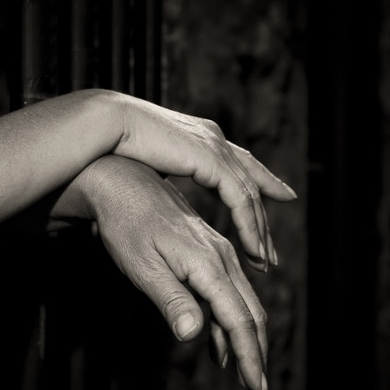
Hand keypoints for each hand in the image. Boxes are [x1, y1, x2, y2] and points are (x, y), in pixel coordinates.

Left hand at [54, 155, 269, 389]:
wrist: (125, 183)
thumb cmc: (128, 226)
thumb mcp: (144, 267)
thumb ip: (172, 300)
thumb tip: (193, 334)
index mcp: (209, 265)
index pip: (238, 319)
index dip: (249, 356)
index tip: (257, 388)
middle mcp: (222, 259)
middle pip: (250, 313)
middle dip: (255, 353)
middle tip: (257, 389)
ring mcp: (218, 255)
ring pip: (242, 303)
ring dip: (245, 340)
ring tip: (243, 374)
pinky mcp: (209, 253)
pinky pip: (227, 293)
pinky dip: (228, 323)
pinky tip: (218, 345)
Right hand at [110, 93, 296, 270]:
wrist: (105, 127)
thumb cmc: (114, 147)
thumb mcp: (151, 159)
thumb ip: (170, 168)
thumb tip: (168, 186)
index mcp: (201, 136)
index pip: (242, 163)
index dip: (263, 181)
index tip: (283, 199)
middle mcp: (214, 138)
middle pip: (252, 181)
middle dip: (261, 220)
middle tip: (269, 255)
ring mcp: (216, 145)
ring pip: (250, 194)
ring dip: (258, 231)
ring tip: (263, 262)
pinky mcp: (212, 158)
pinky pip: (240, 198)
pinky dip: (248, 225)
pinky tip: (251, 249)